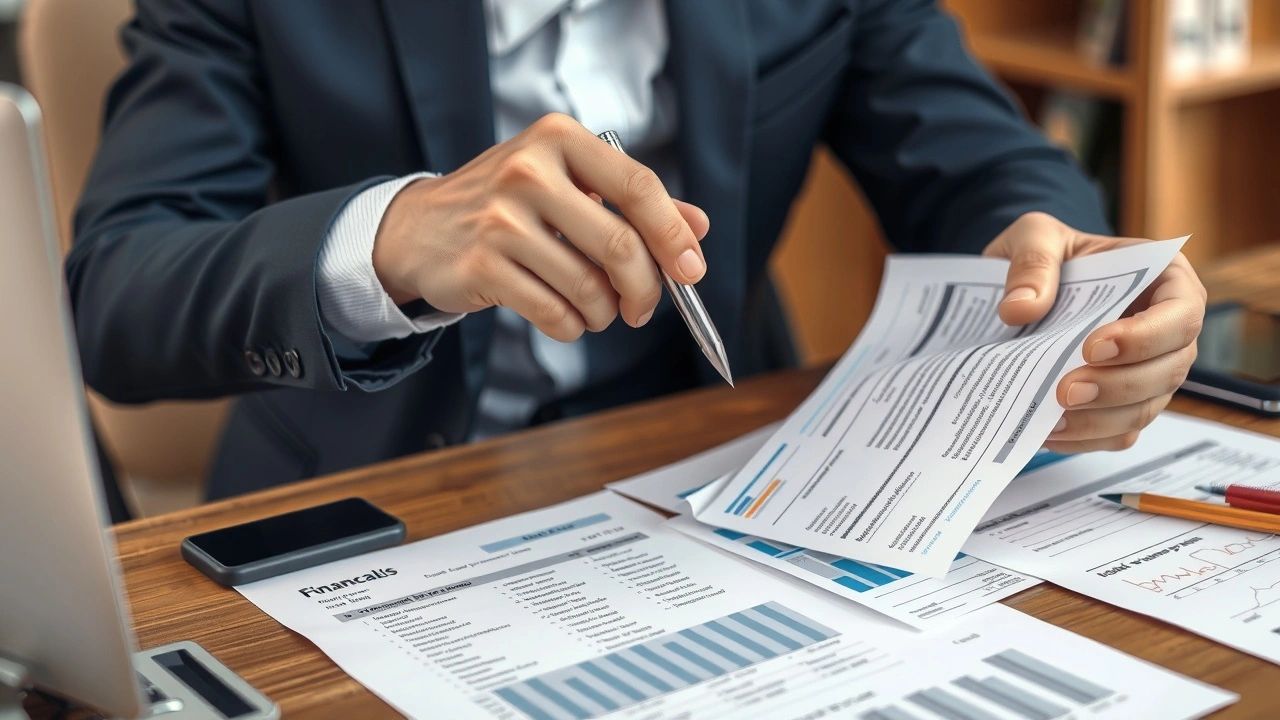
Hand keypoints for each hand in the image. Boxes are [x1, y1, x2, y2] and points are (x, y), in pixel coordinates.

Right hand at [371, 113, 709, 341]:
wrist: (417, 227)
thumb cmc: (505, 204)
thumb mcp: (567, 182)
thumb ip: (632, 201)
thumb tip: (698, 226)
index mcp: (560, 140)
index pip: (638, 186)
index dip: (673, 234)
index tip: (691, 270)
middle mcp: (529, 172)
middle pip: (620, 246)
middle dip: (645, 289)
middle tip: (643, 307)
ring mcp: (501, 221)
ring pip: (588, 287)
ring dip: (605, 313)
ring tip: (597, 311)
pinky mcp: (481, 267)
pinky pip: (553, 313)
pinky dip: (572, 326)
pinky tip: (565, 317)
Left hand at [984, 212, 1206, 452]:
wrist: (1022, 285)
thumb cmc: (1046, 254)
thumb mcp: (1034, 236)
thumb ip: (1031, 262)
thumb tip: (1020, 308)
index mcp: (1165, 280)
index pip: (1180, 314)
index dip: (1145, 337)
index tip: (1093, 347)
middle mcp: (1166, 330)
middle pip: (1169, 371)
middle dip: (1117, 387)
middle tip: (1065, 391)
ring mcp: (1147, 371)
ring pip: (1144, 408)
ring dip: (1100, 419)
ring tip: (1052, 418)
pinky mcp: (1121, 402)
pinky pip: (1117, 433)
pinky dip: (1086, 438)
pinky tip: (1048, 432)